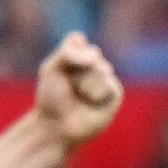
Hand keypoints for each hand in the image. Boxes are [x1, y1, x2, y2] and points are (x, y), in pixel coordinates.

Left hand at [28, 33, 124, 149]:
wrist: (57, 127)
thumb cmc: (51, 99)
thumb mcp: (51, 69)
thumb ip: (68, 52)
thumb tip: (95, 57)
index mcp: (78, 53)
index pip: (77, 39)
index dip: (68, 54)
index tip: (59, 70)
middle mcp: (94, 63)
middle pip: (91, 53)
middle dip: (76, 72)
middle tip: (69, 87)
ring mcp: (106, 77)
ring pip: (102, 69)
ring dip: (85, 85)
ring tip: (80, 96)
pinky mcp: (115, 93)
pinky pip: (109, 85)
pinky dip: (96, 95)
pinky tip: (91, 103)